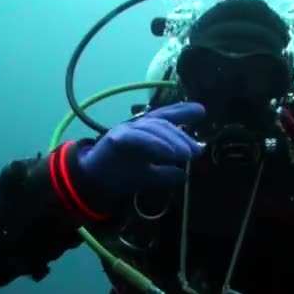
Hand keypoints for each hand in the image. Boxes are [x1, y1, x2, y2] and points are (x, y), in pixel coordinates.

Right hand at [78, 102, 205, 197]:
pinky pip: (140, 138)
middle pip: (163, 124)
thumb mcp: (149, 176)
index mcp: (145, 131)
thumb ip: (167, 173)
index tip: (201, 111)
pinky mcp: (116, 138)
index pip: (166, 117)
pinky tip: (171, 154)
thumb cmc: (120, 175)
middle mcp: (136, 126)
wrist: (91, 182)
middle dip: (182, 136)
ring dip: (174, 140)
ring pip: (154, 128)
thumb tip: (186, 174)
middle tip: (197, 151)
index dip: (183, 112)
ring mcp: (126, 130)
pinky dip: (157, 144)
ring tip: (188, 154)